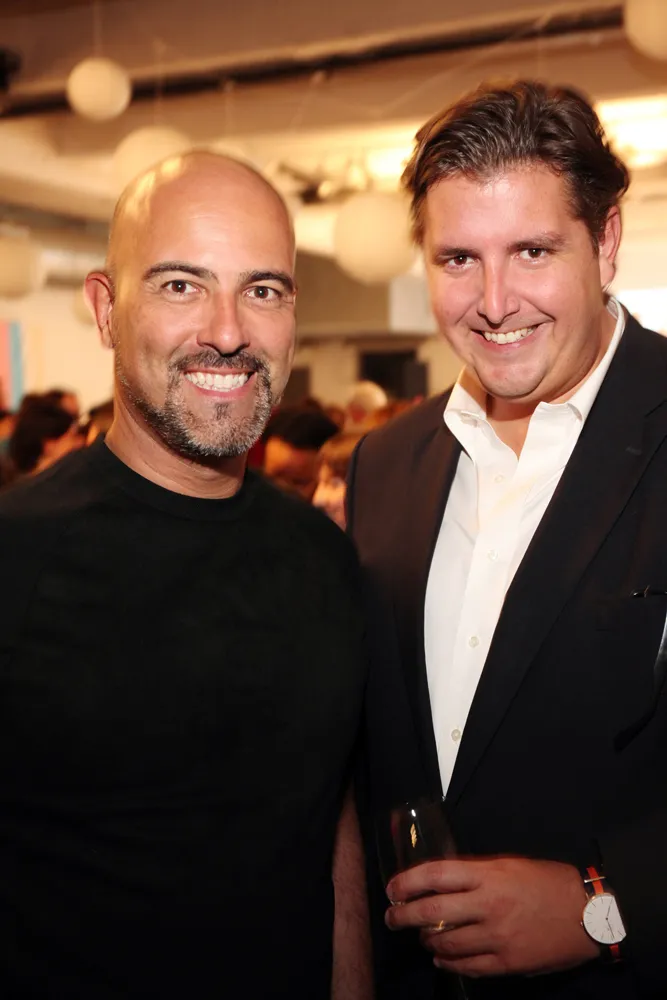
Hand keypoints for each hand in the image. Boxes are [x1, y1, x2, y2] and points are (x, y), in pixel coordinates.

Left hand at [385, 857, 600, 977]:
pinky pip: (468, 967)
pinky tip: (442, 959)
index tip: (392, 888)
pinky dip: (448, 963)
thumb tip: (442, 881)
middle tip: (392, 918)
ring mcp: (497, 937)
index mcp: (488, 875)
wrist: (588, 913)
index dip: (407, 882)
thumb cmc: (548, 882)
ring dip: (427, 941)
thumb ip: (476, 873)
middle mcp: (488, 905)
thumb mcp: (510, 865)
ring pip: (446, 944)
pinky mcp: (507, 963)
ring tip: (422, 937)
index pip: (435, 875)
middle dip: (404, 916)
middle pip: (432, 912)